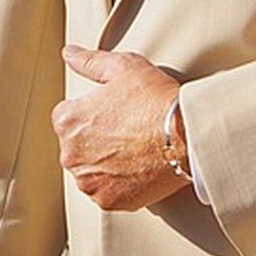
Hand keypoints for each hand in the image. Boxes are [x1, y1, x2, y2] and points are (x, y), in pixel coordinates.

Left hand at [54, 45, 185, 209]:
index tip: (116, 111)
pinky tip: (140, 168)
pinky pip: (108, 192)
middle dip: (97, 139)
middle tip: (129, 129)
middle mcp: (71, 155)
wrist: (187, 135)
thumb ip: (89, 61)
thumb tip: (69, 54)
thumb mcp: (123, 67)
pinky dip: (120, 184)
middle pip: (78, 146)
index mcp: (68, 121)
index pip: (68, 116)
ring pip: (91, 171)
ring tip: (136, 149)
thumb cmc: (156, 99)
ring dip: (106, 163)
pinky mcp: (109, 201)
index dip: (94, 111)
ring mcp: (89, 181)